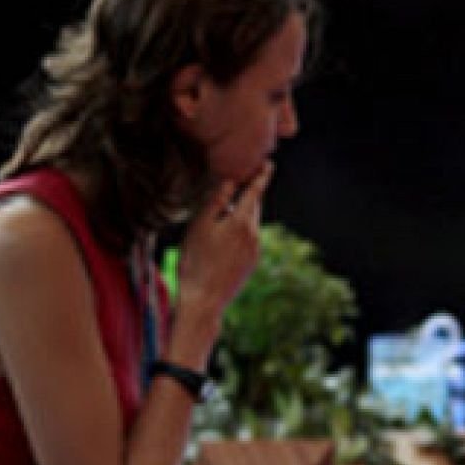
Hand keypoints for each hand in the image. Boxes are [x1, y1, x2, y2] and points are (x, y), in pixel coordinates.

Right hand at [177, 160, 271, 317]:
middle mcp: (254, 236)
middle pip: (254, 208)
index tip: (269, 164)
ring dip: (241, 215)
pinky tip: (224, 239)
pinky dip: (240, 232)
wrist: (204, 300)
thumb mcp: (199, 227)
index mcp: (241, 223)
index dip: (261, 177)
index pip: (254, 193)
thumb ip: (215, 202)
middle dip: (250, 195)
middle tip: (245, 182)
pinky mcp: (252, 263)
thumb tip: (230, 183)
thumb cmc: (195, 262)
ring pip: (250, 225)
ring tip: (222, 216)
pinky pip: (248, 240)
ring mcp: (255, 251)